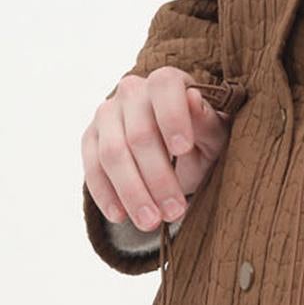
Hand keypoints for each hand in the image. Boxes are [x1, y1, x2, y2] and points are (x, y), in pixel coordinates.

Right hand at [84, 67, 229, 234]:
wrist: (174, 153)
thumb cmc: (200, 141)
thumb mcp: (213, 136)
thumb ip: (207, 121)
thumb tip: (194, 98)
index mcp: (166, 82)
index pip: (165, 87)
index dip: (172, 117)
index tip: (182, 149)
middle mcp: (132, 91)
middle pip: (139, 134)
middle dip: (158, 178)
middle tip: (174, 211)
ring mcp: (107, 114)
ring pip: (112, 154)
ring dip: (132, 192)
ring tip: (150, 222)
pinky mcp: (90, 139)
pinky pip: (92, 167)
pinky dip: (105, 194)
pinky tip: (120, 216)